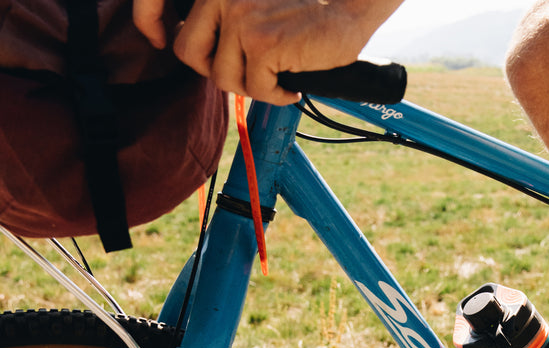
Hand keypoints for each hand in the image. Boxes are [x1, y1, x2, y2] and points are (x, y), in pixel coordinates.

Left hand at [133, 0, 404, 104]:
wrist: (349, 5)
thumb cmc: (309, 8)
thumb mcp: (253, 3)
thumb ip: (224, 16)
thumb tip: (201, 51)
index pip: (158, 7)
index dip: (155, 30)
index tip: (168, 45)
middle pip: (188, 52)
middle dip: (217, 70)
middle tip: (247, 74)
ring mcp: (239, 17)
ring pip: (223, 77)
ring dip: (253, 86)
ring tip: (278, 78)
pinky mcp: (261, 43)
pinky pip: (255, 88)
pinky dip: (276, 93)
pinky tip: (292, 84)